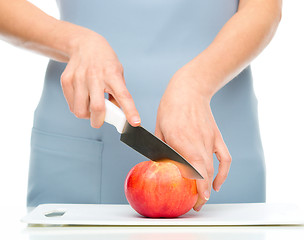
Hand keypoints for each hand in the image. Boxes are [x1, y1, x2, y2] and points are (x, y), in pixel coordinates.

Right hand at [60, 30, 139, 127]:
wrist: (84, 44)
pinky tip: (83, 99)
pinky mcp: (66, 80)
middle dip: (99, 121)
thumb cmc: (104, 61)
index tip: (135, 122)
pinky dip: (78, 108)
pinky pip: (71, 105)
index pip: (123, 96)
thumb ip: (118, 93)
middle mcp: (95, 76)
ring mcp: (79, 78)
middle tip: (101, 119)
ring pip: (80, 110)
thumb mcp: (118, 73)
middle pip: (97, 108)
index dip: (130, 111)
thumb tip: (117, 114)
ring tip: (90, 107)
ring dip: (87, 115)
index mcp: (112, 74)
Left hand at [155, 61, 231, 211]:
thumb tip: (160, 166)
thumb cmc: (171, 107)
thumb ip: (161, 150)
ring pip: (213, 169)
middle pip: (204, 175)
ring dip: (210, 186)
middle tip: (195, 204)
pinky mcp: (216, 137)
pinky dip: (223, 173)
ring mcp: (210, 141)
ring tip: (204, 197)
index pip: (193, 172)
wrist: (189, 90)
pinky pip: (224, 158)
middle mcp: (199, 144)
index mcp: (182, 142)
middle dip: (202, 194)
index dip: (197, 189)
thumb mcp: (159, 129)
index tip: (194, 201)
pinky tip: (218, 182)